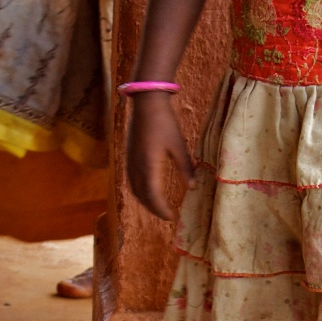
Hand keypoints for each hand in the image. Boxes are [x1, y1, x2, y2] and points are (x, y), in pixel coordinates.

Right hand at [125, 93, 193, 220]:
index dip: (162, 209)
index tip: (172, 217)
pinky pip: (131, 180)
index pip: (153, 196)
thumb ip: (186, 167)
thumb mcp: (179, 145)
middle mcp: (136, 166)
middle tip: (167, 215)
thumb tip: (193, 187)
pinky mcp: (128, 155)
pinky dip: (139, 191)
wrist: (146, 103)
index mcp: (149, 166)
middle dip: (154, 209)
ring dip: (145, 201)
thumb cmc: (165, 123)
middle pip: (142, 196)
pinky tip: (147, 190)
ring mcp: (129, 161)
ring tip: (157, 206)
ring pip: (134, 189)